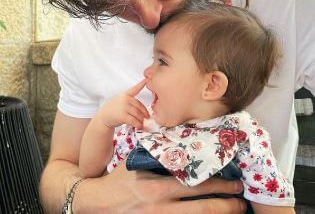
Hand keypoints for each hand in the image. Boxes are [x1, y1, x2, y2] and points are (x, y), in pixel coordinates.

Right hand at [73, 161, 246, 213]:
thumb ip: (160, 155)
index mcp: (158, 185)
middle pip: (202, 206)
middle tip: (241, 199)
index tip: (233, 180)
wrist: (99, 204)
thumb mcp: (138, 161)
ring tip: (235, 211)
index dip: (218, 183)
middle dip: (226, 203)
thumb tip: (183, 145)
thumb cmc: (121, 179)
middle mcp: (162, 206)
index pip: (195, 184)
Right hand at [99, 79, 149, 128]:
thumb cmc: (113, 109)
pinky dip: (138, 124)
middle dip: (144, 113)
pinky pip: (134, 120)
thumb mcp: (120, 99)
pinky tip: (139, 126)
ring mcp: (124, 107)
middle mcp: (125, 99)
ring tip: (143, 122)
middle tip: (147, 117)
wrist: (103, 117)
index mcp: (125, 94)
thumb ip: (130, 100)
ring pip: (138, 114)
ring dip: (141, 119)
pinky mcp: (123, 116)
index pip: (135, 88)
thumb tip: (142, 109)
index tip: (147, 79)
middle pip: (139, 106)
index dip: (142, 83)